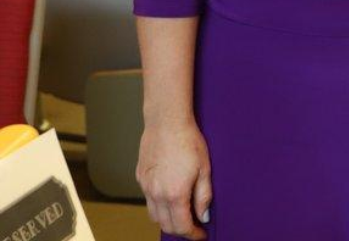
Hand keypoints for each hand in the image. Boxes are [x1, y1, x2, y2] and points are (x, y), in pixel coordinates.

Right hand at [137, 120, 211, 238]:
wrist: (167, 121)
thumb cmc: (188, 140)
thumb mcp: (204, 168)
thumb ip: (204, 195)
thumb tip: (203, 216)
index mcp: (175, 194)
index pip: (182, 226)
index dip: (193, 234)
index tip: (201, 235)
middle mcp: (157, 194)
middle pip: (166, 225)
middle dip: (181, 230)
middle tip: (194, 225)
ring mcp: (146, 186)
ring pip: (154, 215)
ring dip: (168, 219)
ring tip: (182, 212)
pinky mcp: (140, 177)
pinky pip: (148, 199)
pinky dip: (158, 205)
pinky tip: (169, 195)